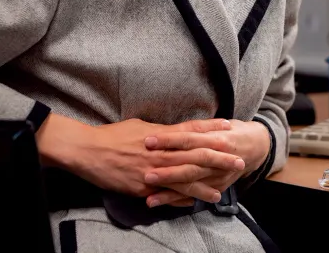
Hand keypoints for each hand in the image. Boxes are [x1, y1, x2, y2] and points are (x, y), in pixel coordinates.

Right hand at [36, 114, 244, 202]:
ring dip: (205, 184)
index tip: (229, 127)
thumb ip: (161, 132)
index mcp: (161, 134)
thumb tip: (175, 133)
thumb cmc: (114, 135)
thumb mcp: (141, 126)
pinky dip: (182, 199)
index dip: (211, 129)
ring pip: (185, 178)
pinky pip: (166, 194)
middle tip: (238, 159)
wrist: (89, 151)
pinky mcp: (143, 186)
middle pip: (196, 154)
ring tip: (222, 190)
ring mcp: (153, 170)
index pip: (192, 130)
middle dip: (219, 158)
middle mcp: (161, 151)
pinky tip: (195, 202)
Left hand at [142, 119, 271, 207]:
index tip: (148, 141)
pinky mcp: (216, 187)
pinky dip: (177, 201)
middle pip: (189, 164)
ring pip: (191, 184)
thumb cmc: (230, 131)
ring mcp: (217, 175)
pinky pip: (195, 196)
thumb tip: (165, 128)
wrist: (256, 146)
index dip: (169, 139)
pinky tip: (159, 204)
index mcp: (215, 138)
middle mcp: (217, 157)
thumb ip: (194, 128)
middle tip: (146, 173)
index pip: (188, 138)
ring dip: (170, 191)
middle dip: (168, 170)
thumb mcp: (215, 124)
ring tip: (149, 196)